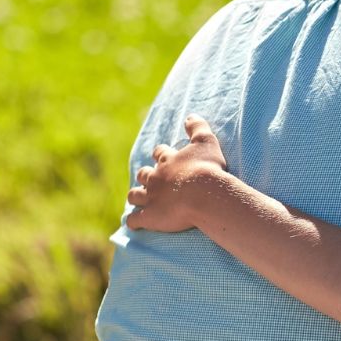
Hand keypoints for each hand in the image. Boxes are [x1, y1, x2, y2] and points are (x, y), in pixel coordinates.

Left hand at [126, 115, 230, 232]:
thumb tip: (190, 115)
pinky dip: (133, 221)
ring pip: (135, 196)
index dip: (160, 155)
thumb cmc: (207, 168)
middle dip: (146, 176)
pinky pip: (135, 220)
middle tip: (150, 180)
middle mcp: (155, 178)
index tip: (161, 156)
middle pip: (144, 174)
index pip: (159, 153)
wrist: (203, 194)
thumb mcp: (206, 142)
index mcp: (168, 160)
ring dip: (136, 197)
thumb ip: (198, 127)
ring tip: (138, 200)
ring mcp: (150, 198)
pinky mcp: (149, 216)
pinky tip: (134, 224)